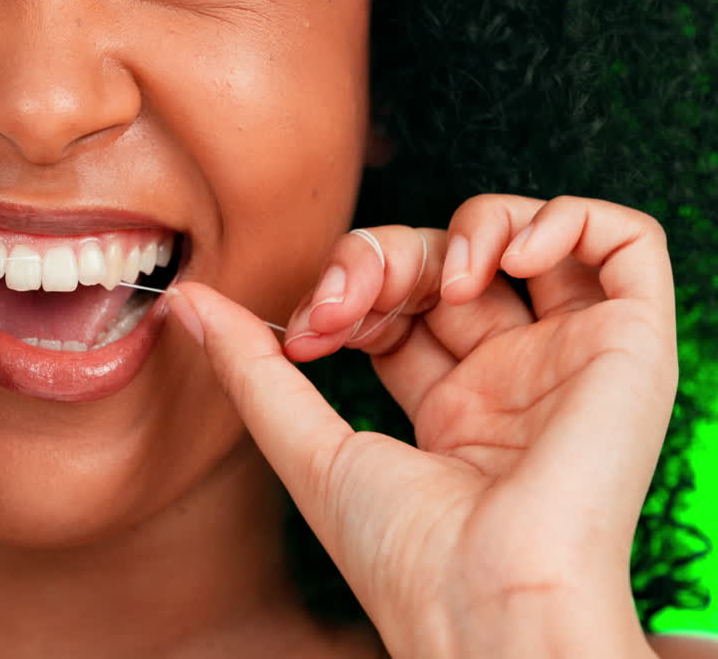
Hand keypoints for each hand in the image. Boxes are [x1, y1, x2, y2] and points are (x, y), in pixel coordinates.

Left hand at [167, 195, 676, 658]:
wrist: (485, 600)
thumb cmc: (402, 553)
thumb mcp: (306, 447)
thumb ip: (251, 365)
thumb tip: (186, 298)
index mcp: (451, 409)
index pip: (401, 306)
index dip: (351, 289)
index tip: (309, 327)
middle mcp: (515, 379)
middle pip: (449, 266)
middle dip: (386, 257)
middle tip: (350, 299)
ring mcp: (572, 359)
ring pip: (527, 239)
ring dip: (466, 227)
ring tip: (440, 279)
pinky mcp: (632, 344)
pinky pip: (625, 241)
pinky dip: (564, 218)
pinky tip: (507, 257)